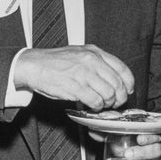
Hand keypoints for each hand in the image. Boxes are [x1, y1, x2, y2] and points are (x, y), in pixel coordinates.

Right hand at [15, 44, 133, 109]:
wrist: (32, 65)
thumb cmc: (53, 62)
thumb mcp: (78, 53)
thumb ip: (96, 62)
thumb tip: (113, 78)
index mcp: (94, 52)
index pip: (122, 69)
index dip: (128, 84)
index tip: (127, 91)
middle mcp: (91, 61)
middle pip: (118, 84)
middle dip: (118, 98)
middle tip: (113, 103)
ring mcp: (84, 74)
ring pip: (109, 94)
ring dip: (106, 104)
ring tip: (99, 104)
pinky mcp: (75, 87)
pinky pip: (95, 101)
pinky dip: (95, 107)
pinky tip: (90, 106)